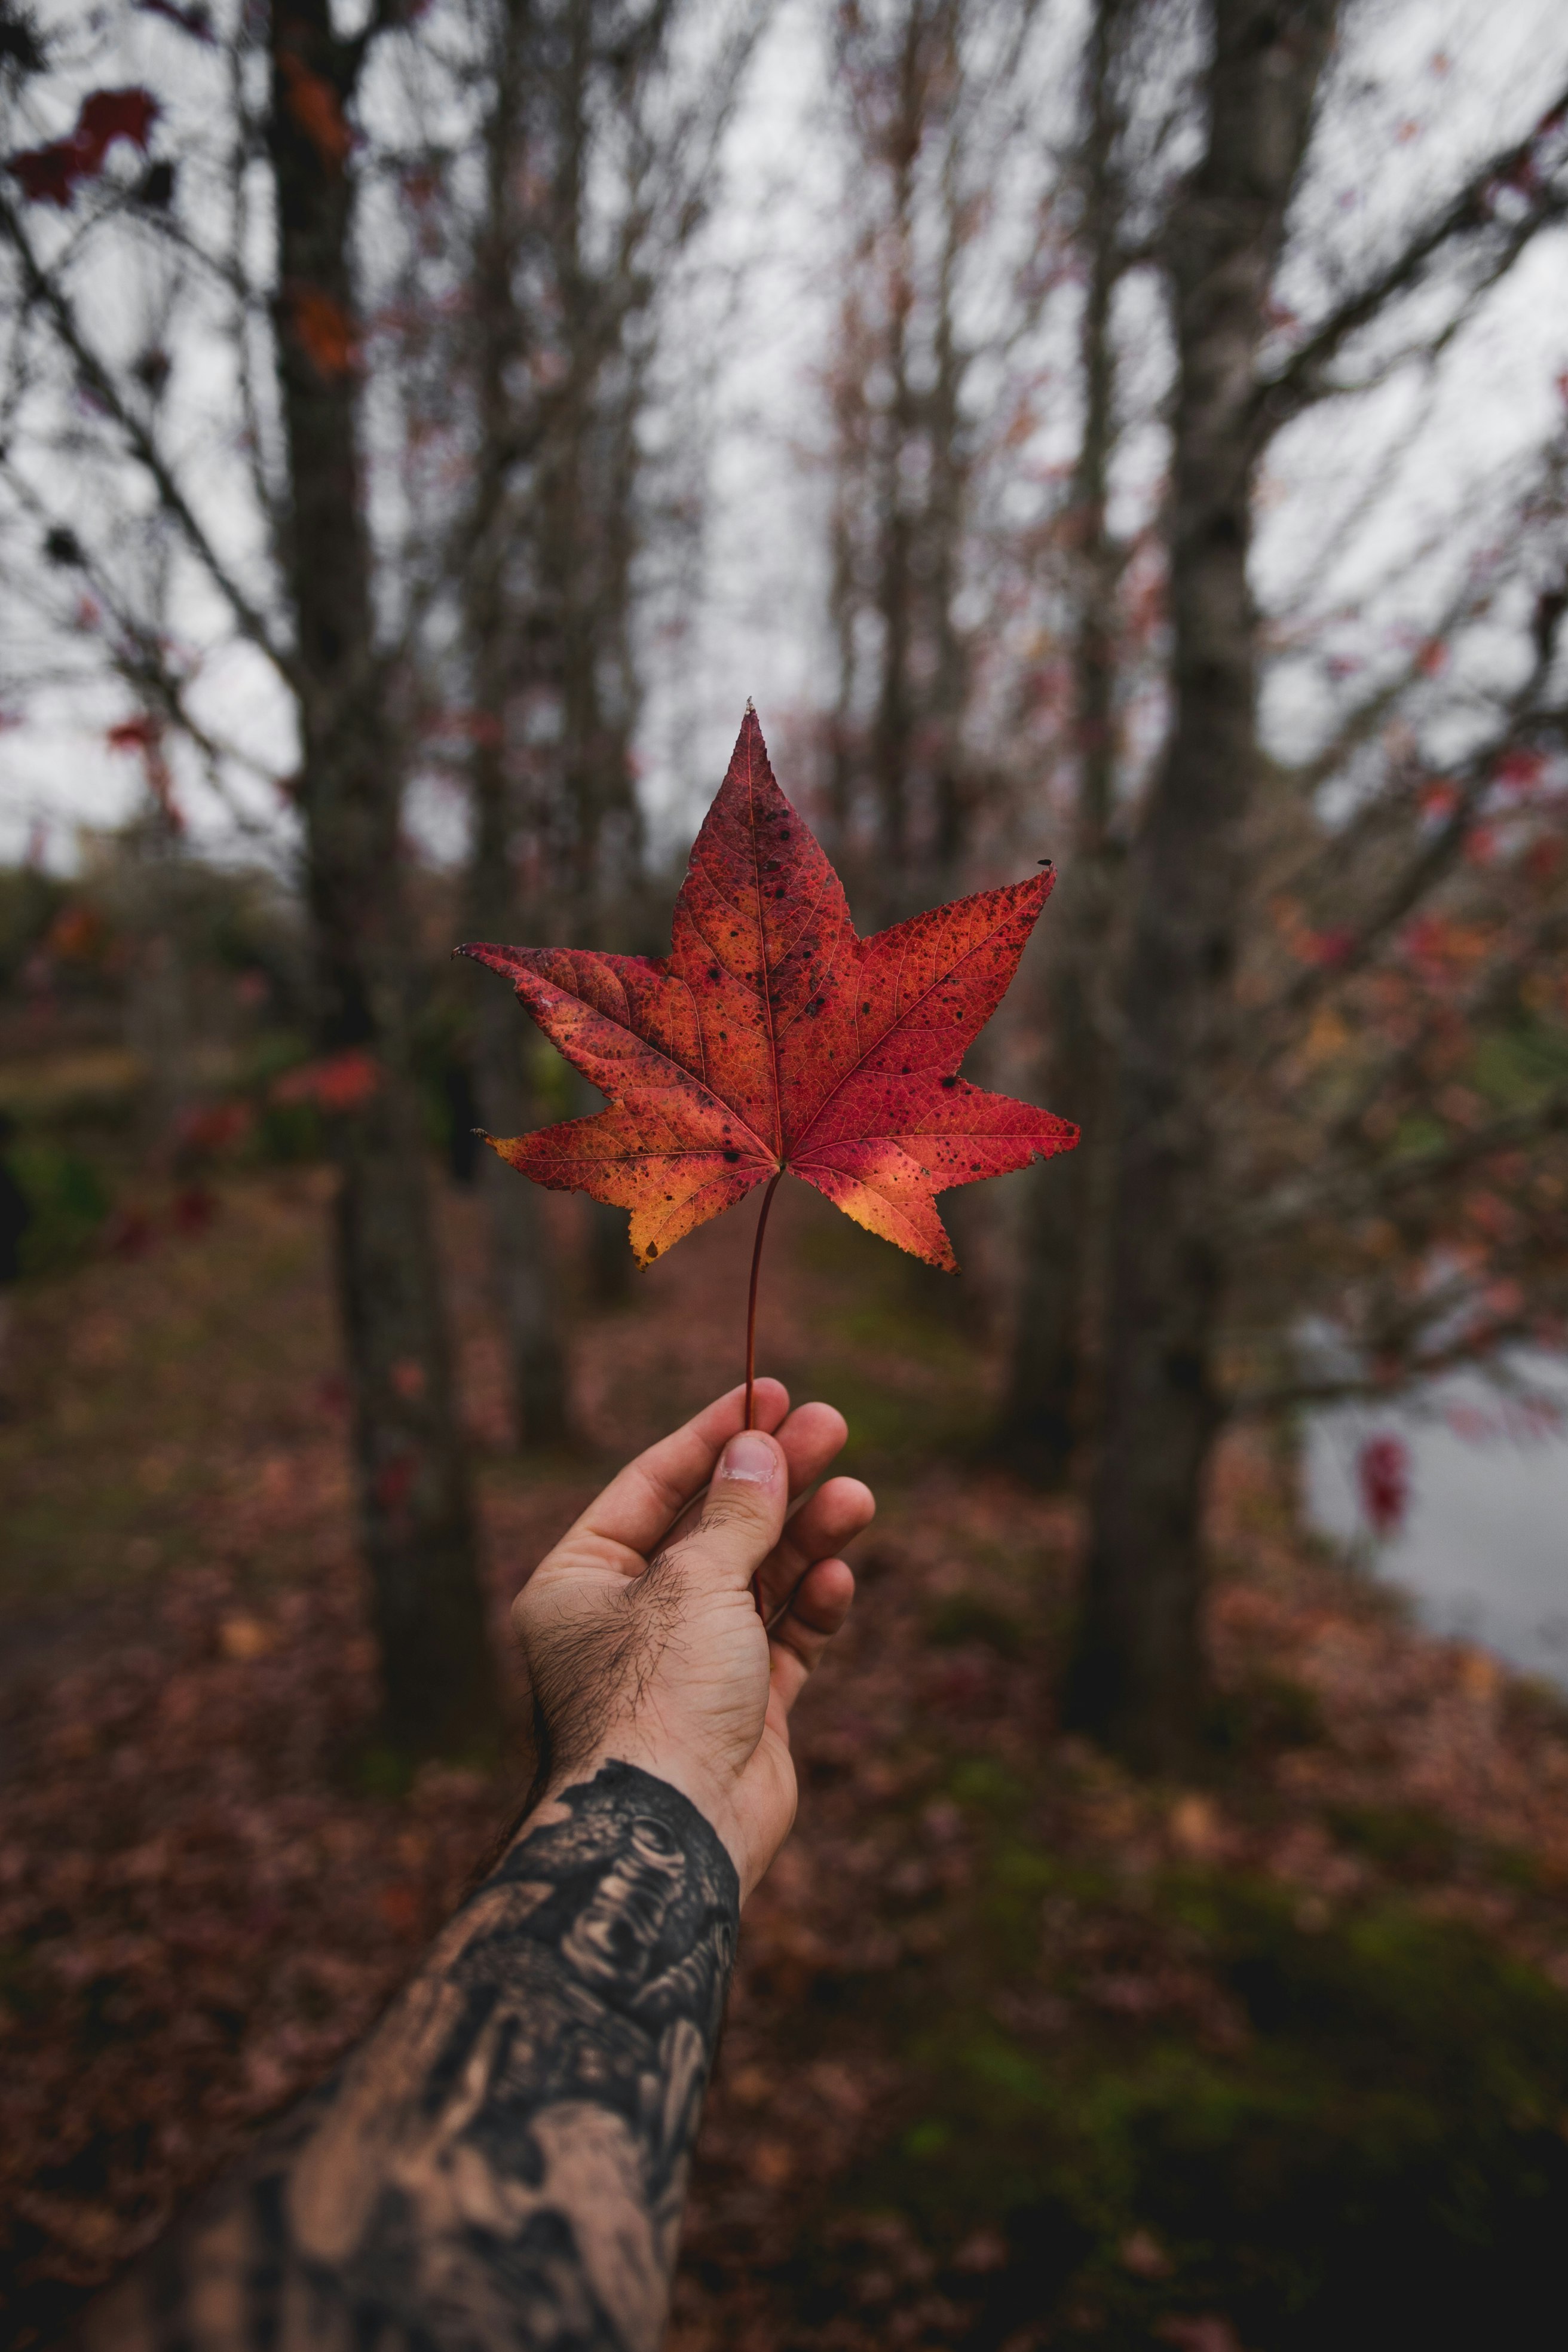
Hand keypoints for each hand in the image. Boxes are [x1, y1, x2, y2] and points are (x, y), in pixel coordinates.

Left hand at [511, 1380, 872, 1897]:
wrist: (671, 1834)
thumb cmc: (655, 1698)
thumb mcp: (694, 1582)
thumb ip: (737, 1515)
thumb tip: (760, 1449)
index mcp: (581, 1582)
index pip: (652, 1485)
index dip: (713, 1436)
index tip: (768, 1390)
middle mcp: (629, 1621)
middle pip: (713, 1527)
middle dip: (773, 1479)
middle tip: (832, 1425)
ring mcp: (689, 1667)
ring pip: (756, 1580)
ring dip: (805, 1536)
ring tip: (856, 1497)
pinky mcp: (743, 1710)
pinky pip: (782, 1641)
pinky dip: (810, 1606)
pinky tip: (837, 1576)